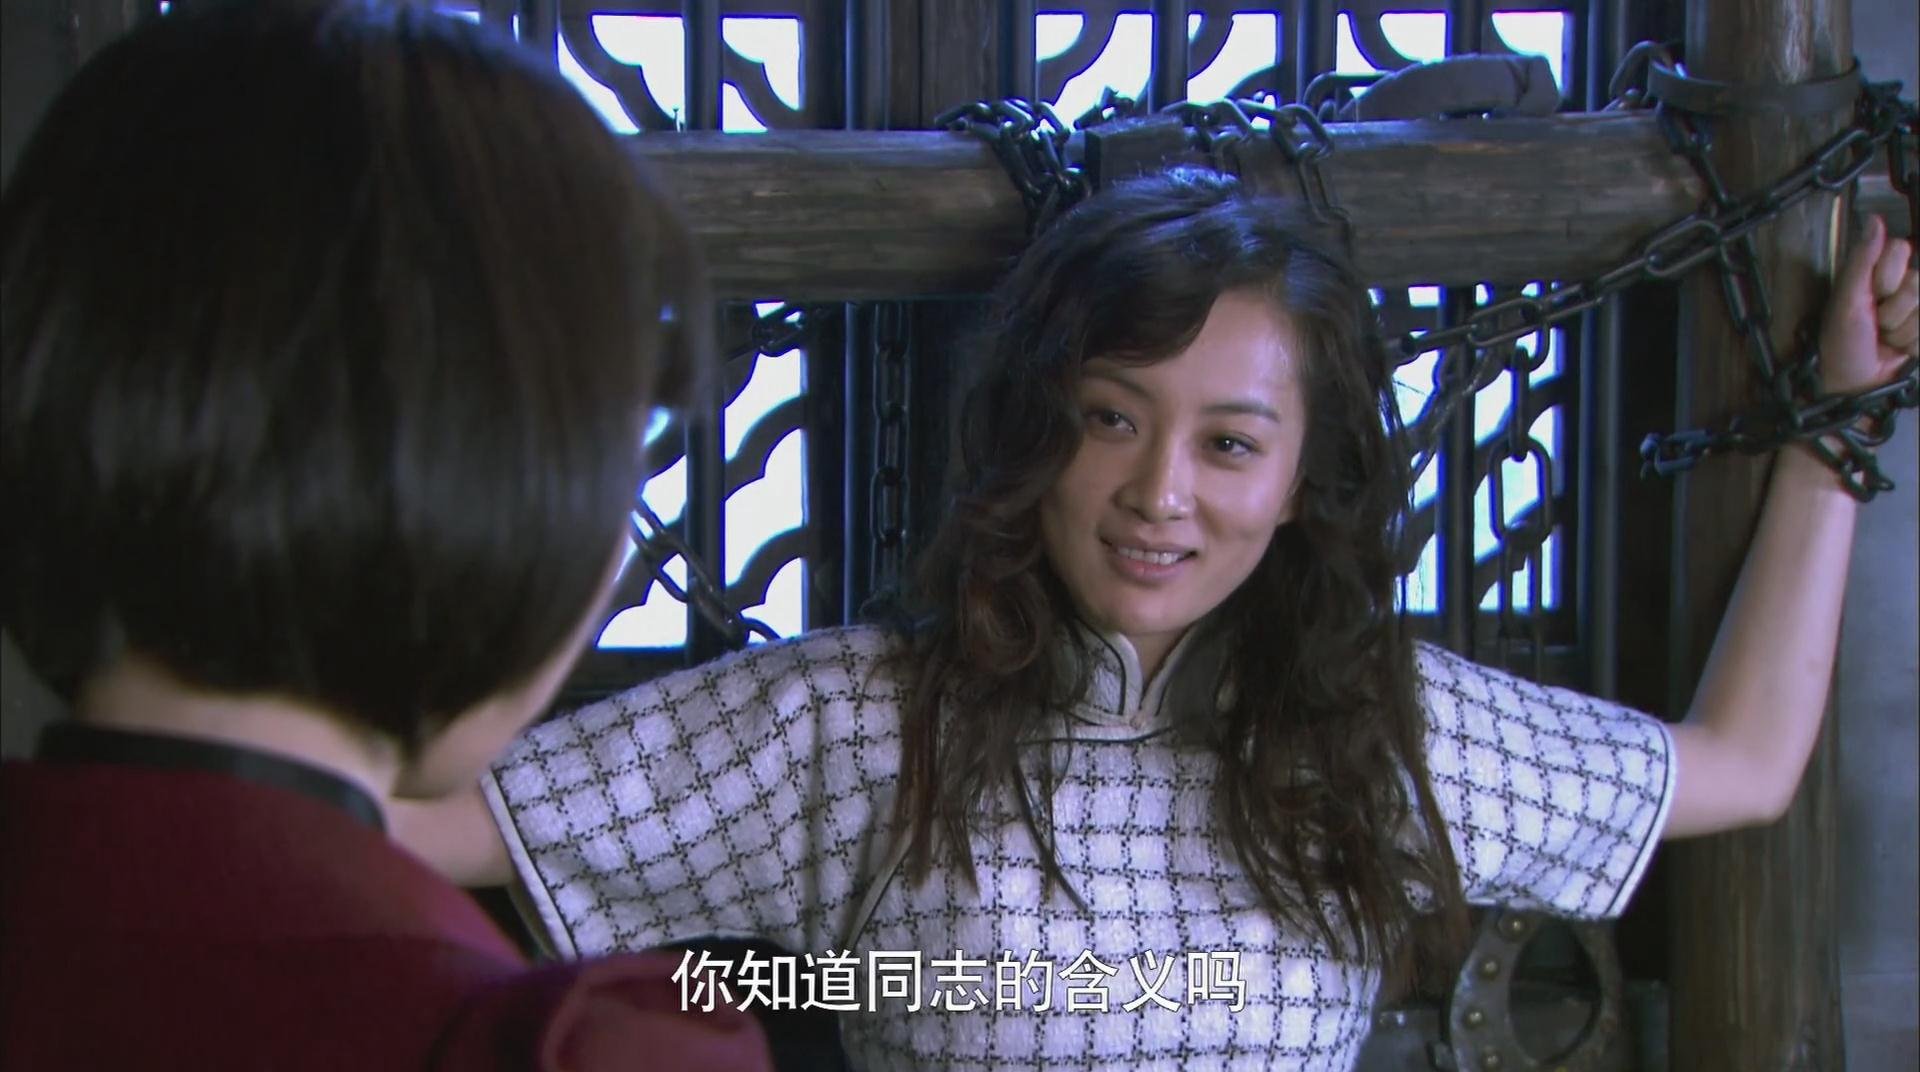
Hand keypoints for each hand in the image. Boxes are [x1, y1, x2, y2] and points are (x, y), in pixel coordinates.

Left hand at [1818, 214, 1918, 394]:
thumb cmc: (1840, 344)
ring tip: (1883, 338)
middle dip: (1894, 309)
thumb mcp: (1846, 300)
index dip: (1887, 275)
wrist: (1850, 384)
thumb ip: (1862, 260)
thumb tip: (1874, 221)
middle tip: (1874, 323)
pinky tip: (1898, 349)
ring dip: (1902, 330)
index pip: (1902, 249)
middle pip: (1918, 280)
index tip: (1871, 294)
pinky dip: (1913, 343)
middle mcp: (1899, 287)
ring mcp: (1913, 310)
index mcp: (1876, 274)